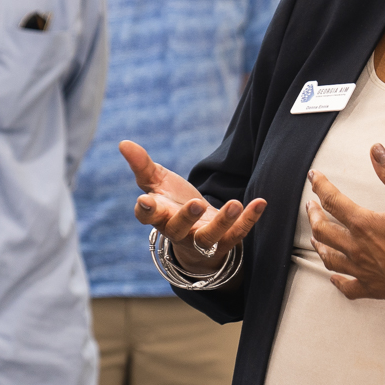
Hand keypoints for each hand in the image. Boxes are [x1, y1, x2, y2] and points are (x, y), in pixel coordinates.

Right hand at [120, 140, 265, 274]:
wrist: (196, 232)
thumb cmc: (171, 204)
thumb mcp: (157, 182)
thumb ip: (142, 165)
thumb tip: (123, 142)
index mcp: (158, 216)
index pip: (147, 217)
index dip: (145, 210)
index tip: (145, 201)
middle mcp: (178, 231)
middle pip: (178, 230)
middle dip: (187, 218)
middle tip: (196, 204)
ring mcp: (201, 240)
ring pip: (209, 237)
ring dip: (223, 222)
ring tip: (235, 203)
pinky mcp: (225, 241)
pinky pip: (238, 234)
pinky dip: (249, 220)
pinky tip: (260, 203)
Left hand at [305, 144, 384, 317]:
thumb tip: (376, 150)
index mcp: (364, 225)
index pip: (332, 200)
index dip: (320, 185)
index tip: (314, 176)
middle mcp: (357, 248)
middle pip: (323, 230)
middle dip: (314, 215)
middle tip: (311, 205)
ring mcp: (363, 270)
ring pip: (330, 258)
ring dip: (319, 244)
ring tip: (316, 236)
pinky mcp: (372, 288)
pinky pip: (347, 286)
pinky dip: (337, 279)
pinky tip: (334, 276)